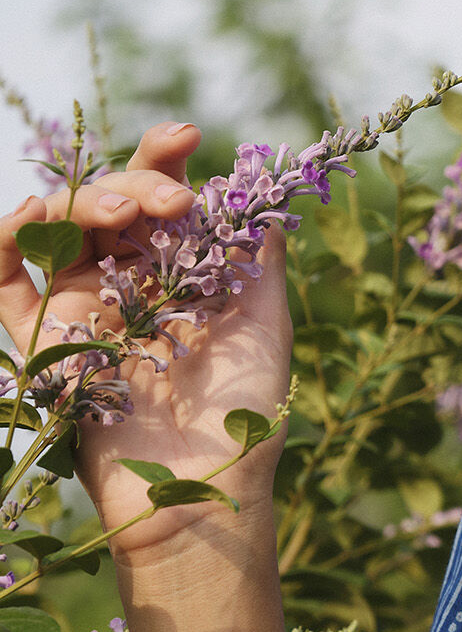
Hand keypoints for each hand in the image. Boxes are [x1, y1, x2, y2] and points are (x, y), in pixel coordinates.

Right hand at [0, 122, 292, 562]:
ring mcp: (77, 306)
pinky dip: (5, 236)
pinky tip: (30, 220)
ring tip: (123, 215)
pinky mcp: (37, 339)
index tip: (187, 138)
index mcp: (179, 271)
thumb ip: (257, 257)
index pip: (162, 196)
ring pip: (57, 223)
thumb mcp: (265, 325)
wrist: (197, 494)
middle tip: (169, 202)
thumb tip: (260, 195)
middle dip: (136, 180)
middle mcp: (125, 281)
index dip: (165, 158)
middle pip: (108, 199)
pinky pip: (1, 275)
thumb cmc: (243, 418)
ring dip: (81, 199)